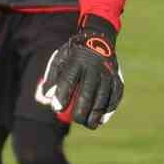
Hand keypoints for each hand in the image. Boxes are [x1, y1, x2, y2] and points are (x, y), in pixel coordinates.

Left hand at [33, 13, 123, 128]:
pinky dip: (110, 109)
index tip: (56, 108)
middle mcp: (94, 66)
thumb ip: (50, 80)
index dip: (62, 95)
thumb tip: (45, 99)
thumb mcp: (58, 60)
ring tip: (89, 125)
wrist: (98, 38)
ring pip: (103, 96)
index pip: (69, 80)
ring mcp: (108, 72)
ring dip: (96, 113)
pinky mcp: (118, 77)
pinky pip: (116, 95)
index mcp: (77, 60)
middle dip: (82, 110)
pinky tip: (102, 120)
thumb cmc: (73, 54)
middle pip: (88, 92)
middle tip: (76, 120)